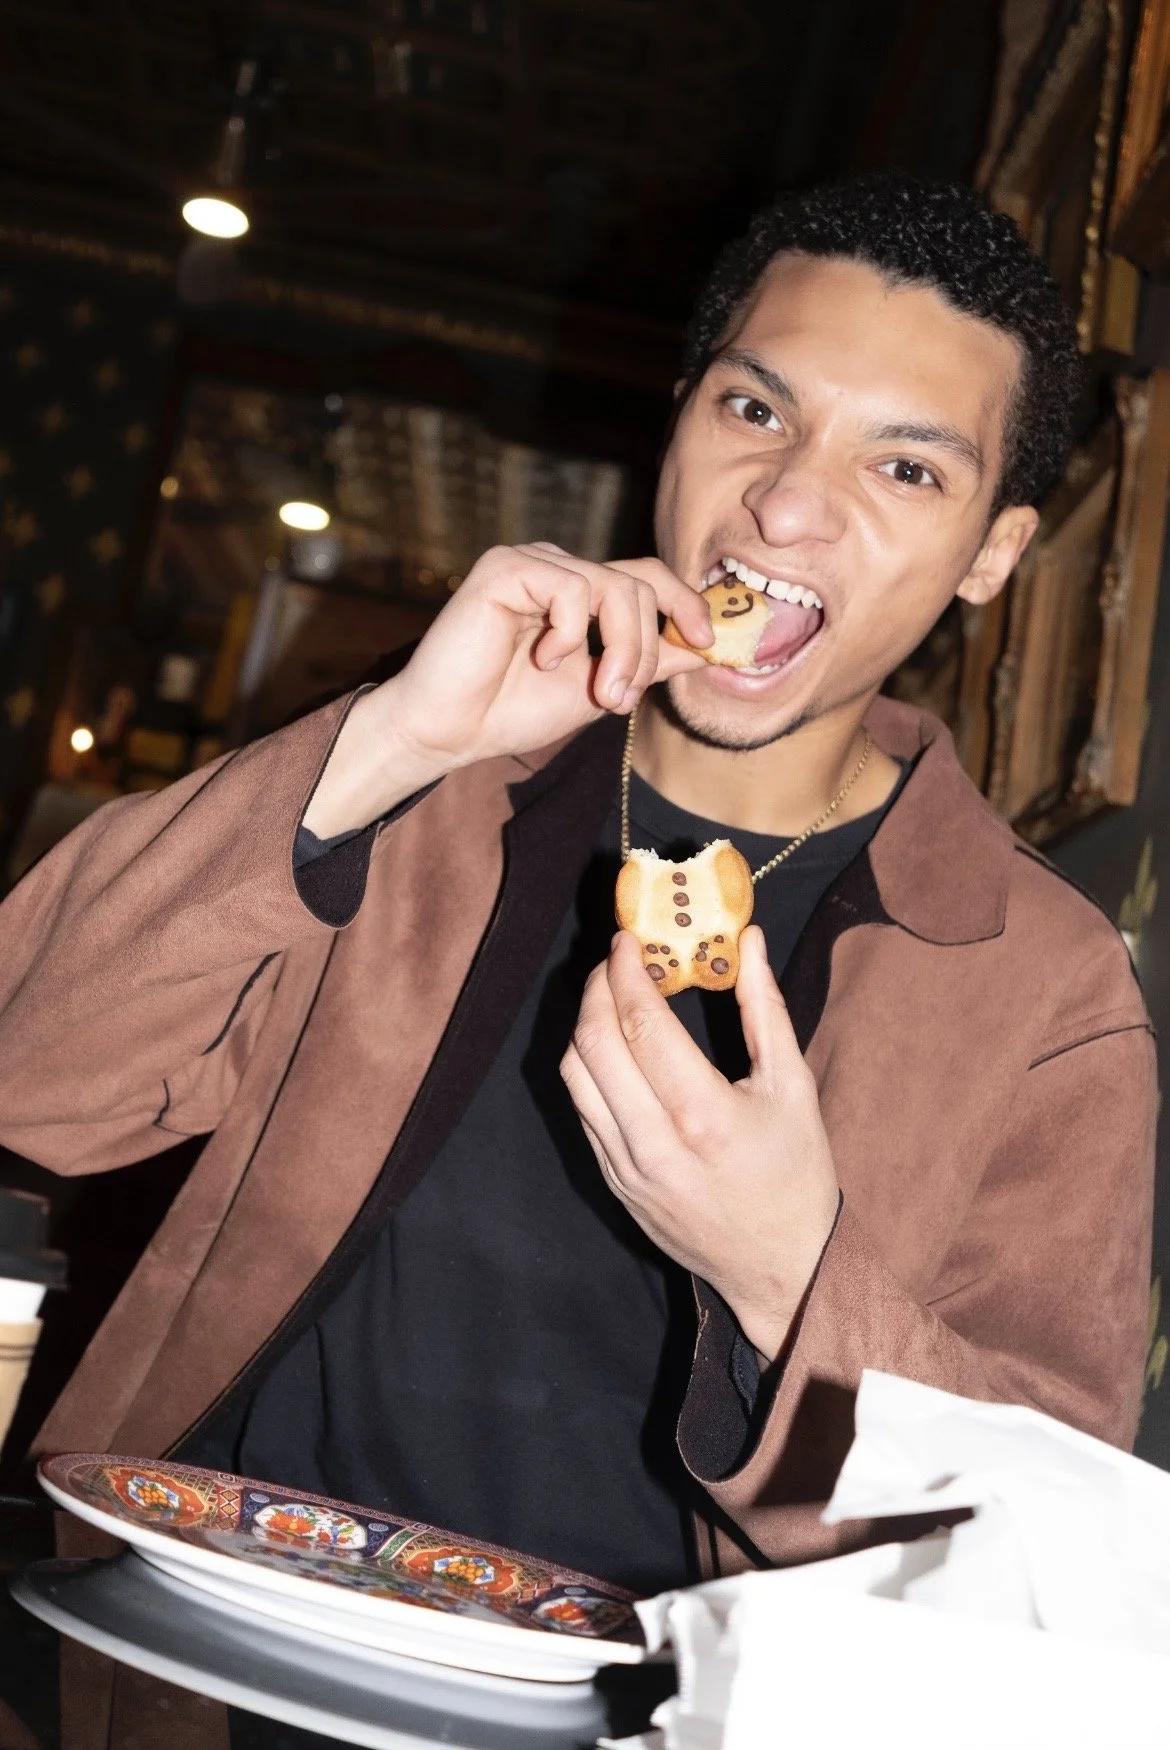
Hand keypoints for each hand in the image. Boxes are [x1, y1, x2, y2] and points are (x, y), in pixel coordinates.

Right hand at [383, 543, 710, 769]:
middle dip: (646, 649)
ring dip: (620, 650)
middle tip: (620, 699)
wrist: (450, 731)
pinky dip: (569, 634)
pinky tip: (540, 658)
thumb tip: (706, 650)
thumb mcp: (599, 689)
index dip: (685, 604)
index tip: (707, 643)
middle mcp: (559, 569)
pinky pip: (572, 589)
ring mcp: (533, 563)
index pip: (649, 578)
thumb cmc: (511, 711)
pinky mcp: (507, 567)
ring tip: (596, 693)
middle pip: (640, 586)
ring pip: (614, 587)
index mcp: (581, 594)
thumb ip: (648, 665)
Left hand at [560, 927, 839, 1359]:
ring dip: (584, 1026)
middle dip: (596, 988)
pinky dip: (588, 1068)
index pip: (642, 1024)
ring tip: (608, 997)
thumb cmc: (796, 1174)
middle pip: (595, 1044)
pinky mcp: (614, 1184)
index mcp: (703, 1115)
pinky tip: (611, 1047)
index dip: (626, 972)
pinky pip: (583, 1111)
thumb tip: (750, 941)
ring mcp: (626, 1168)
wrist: (781, 1268)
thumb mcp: (793, 1086)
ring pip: (575, 1077)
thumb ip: (765, 1008)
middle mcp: (654, 1143)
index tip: (627, 939)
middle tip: (613, 961)